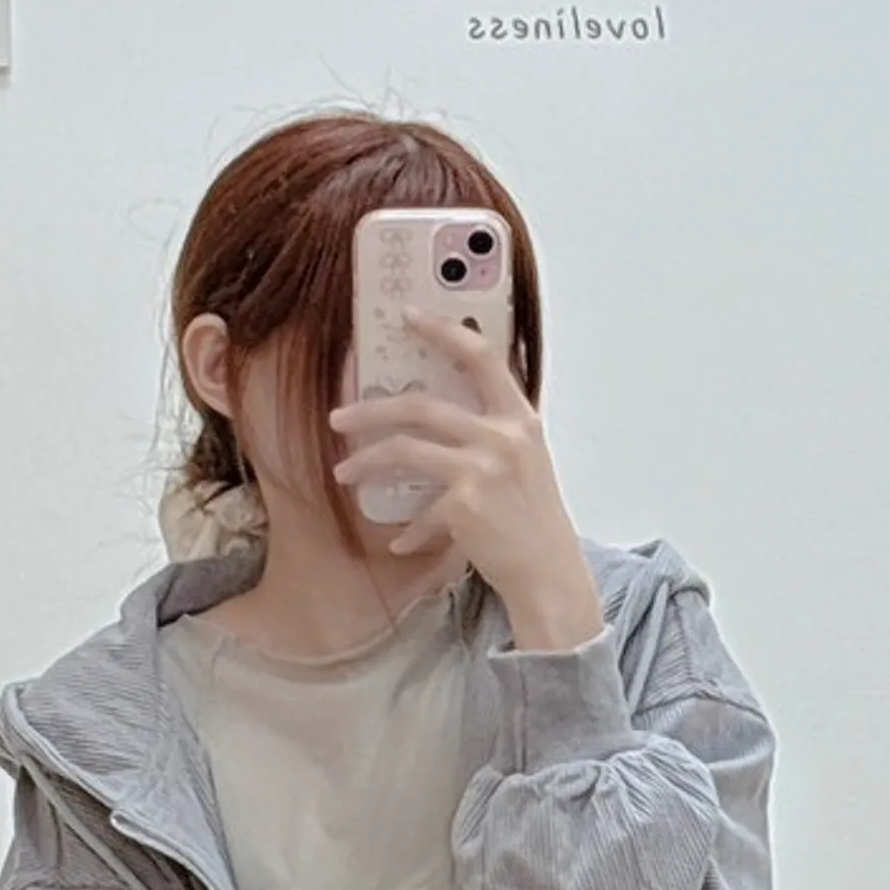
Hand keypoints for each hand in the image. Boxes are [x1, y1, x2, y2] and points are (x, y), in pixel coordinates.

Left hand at [327, 304, 605, 649]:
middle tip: (338, 418)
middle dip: (370, 410)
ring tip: (343, 474)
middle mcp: (503, 436)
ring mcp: (483, 469)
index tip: (407, 314)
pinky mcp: (465, 505)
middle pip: (420, 405)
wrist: (550, 575)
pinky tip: (400, 544)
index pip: (481, 356)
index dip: (443, 329)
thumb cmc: (533, 521)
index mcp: (520, 418)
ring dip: (365, 462)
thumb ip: (490, 433)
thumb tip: (433, 414)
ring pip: (404, 450)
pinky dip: (407, 530)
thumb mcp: (523, 463)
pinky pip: (418, 510)